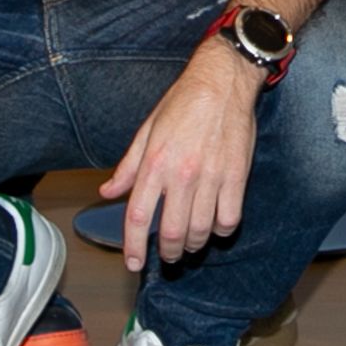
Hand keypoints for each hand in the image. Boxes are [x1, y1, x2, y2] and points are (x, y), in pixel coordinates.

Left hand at [99, 45, 261, 269]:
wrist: (223, 81)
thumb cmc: (183, 102)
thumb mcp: (147, 131)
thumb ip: (129, 166)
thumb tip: (109, 191)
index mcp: (155, 163)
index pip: (139, 217)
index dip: (134, 247)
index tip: (134, 264)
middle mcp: (182, 174)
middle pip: (172, 233)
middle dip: (168, 254)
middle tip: (168, 256)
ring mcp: (212, 177)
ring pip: (201, 231)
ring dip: (194, 245)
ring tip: (191, 243)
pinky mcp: (237, 176)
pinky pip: (229, 218)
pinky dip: (221, 230)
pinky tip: (216, 225)